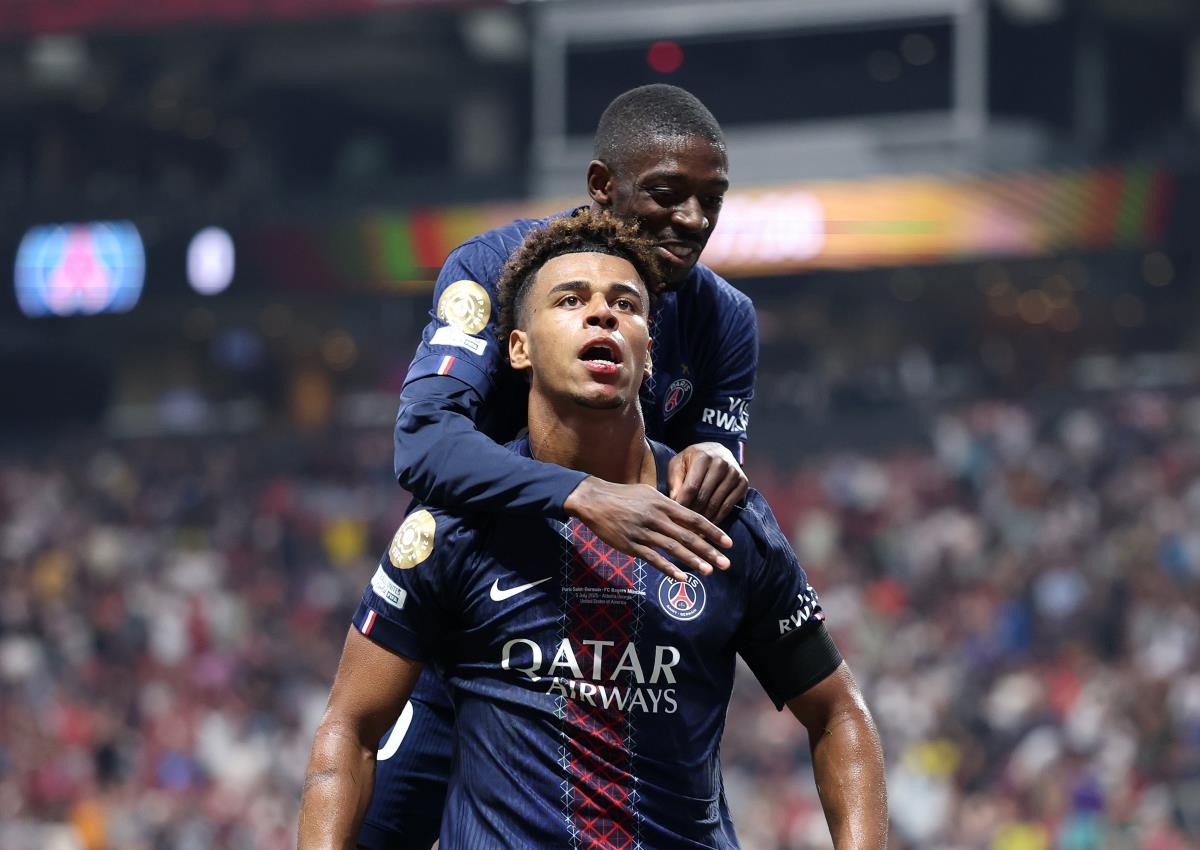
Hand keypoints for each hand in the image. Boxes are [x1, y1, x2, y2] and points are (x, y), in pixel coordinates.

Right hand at [563, 477, 731, 580]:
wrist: (594, 499)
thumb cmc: (623, 495)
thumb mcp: (648, 492)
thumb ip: (668, 505)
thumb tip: (688, 516)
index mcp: (662, 503)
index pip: (694, 518)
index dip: (712, 531)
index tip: (727, 543)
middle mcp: (656, 517)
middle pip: (687, 536)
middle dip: (709, 551)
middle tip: (725, 563)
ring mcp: (643, 532)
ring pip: (673, 549)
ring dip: (692, 561)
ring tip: (708, 572)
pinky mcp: (630, 544)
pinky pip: (653, 558)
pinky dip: (668, 568)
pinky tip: (681, 577)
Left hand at [667, 442, 747, 523]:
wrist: (717, 452)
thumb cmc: (693, 461)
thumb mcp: (678, 464)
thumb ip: (675, 480)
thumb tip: (674, 500)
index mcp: (703, 457)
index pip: (692, 487)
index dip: (682, 504)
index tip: (674, 517)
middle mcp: (721, 463)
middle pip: (704, 497)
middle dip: (692, 513)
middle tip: (683, 526)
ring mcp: (734, 473)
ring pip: (716, 503)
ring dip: (704, 519)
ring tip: (693, 529)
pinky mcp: (743, 483)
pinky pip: (728, 506)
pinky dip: (717, 519)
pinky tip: (708, 526)